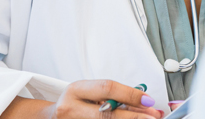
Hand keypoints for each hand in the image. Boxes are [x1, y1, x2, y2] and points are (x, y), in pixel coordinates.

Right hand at [46, 79, 162, 118]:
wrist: (51, 118)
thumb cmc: (75, 102)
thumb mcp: (89, 92)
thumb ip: (114, 95)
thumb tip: (145, 103)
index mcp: (75, 90)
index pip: (106, 88)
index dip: (130, 94)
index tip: (148, 100)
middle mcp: (71, 109)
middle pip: (107, 114)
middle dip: (133, 117)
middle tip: (153, 117)